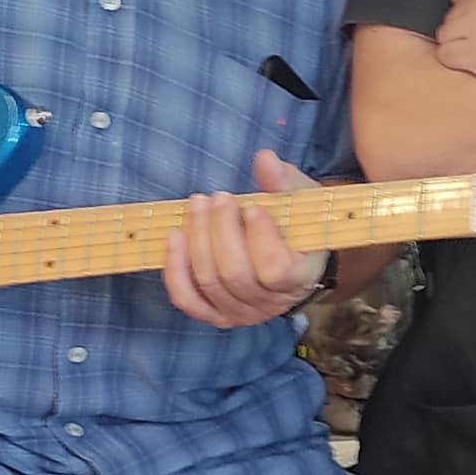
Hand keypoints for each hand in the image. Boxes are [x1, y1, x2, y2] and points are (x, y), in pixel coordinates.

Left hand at [163, 150, 329, 328]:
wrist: (292, 254)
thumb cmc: (297, 223)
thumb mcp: (300, 198)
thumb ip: (284, 181)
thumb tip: (264, 159)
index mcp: (299, 278)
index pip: (275, 270)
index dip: (260, 238)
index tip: (254, 207)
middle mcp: (270, 304)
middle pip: (235, 273)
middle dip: (221, 230)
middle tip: (219, 197)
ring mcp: (241, 314)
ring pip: (209, 282)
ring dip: (198, 239)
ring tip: (198, 205)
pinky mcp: (215, 314)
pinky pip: (188, 299)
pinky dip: (175, 270)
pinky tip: (175, 237)